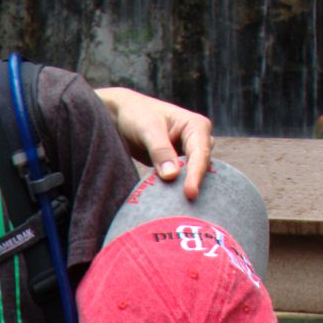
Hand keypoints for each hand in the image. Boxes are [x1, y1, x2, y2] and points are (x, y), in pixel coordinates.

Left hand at [96, 87, 213, 198]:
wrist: (120, 115)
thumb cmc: (136, 115)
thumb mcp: (147, 129)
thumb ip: (160, 151)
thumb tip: (172, 175)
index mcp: (196, 126)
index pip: (200, 154)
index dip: (196, 175)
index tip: (190, 194)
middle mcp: (198, 140)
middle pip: (201, 167)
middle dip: (195, 184)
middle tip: (186, 205)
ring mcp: (188, 154)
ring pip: (193, 176)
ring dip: (184, 188)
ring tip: (178, 207)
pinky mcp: (178, 165)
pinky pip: (181, 180)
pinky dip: (175, 190)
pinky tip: (168, 202)